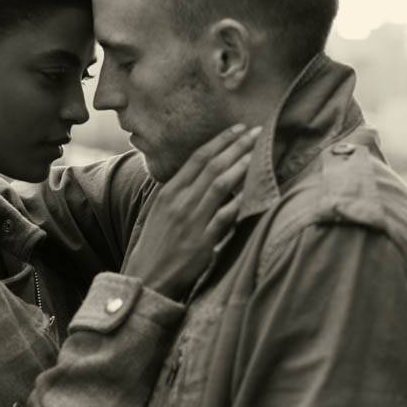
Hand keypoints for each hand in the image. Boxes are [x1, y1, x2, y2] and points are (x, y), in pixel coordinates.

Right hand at [124, 124, 260, 298]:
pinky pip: (225, 218)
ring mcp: (192, 222)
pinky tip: (254, 191)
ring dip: (241, 167)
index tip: (238, 129)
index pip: (198, 158)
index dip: (220, 141)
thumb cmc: (158, 243)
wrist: (148, 277)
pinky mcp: (202, 243)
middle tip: (256, 132)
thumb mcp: (161, 211)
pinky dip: (239, 203)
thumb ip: (181, 191)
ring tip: (258, 154)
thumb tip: (206, 173)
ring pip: (221, 186)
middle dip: (237, 146)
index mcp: (169, 192)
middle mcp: (180, 202)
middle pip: (212, 166)